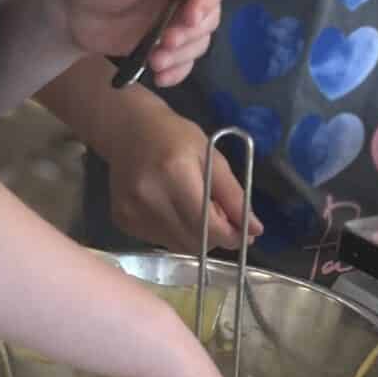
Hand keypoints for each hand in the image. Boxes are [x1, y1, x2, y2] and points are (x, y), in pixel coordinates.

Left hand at [49, 0, 222, 89]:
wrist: (66, 10)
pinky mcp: (164, 44)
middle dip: (191, 32)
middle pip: (209, 14)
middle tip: (167, 42)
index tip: (192, 16)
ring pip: (199, 41)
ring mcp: (174, 19)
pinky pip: (183, 61)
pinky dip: (177, 71)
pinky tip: (160, 76)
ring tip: (155, 61)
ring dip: (182, 55)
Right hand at [108, 107, 261, 254]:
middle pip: (195, 242)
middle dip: (216, 237)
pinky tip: (173, 209)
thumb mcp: (212, 156)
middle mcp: (150, 197)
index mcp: (175, 174)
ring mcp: (132, 211)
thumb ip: (234, 195)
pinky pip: (161, 242)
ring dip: (196, 237)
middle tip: (220, 216)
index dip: (233, 236)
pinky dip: (176, 233)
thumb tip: (255, 230)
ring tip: (194, 209)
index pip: (209, 225)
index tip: (246, 234)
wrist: (129, 130)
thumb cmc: (175, 137)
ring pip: (179, 247)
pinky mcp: (123, 220)